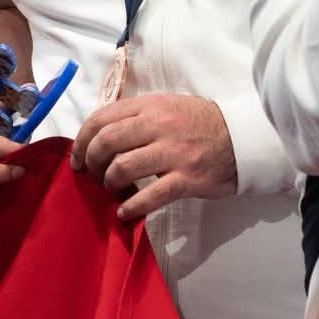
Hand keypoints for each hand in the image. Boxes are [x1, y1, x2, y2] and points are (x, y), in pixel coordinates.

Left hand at [71, 93, 236, 221]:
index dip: (81, 140)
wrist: (242, 139)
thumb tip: (100, 135)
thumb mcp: (166, 107)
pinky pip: (149, 196)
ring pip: (122, 168)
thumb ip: (136, 116)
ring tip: (112, 191)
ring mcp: (173, 152)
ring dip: (108, 184)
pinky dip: (131, 207)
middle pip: (106, 142)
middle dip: (90, 163)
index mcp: (150, 106)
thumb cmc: (199, 124)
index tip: (76, 158)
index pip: (101, 118)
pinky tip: (124, 212)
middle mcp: (158, 125)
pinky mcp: (186, 179)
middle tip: (92, 175)